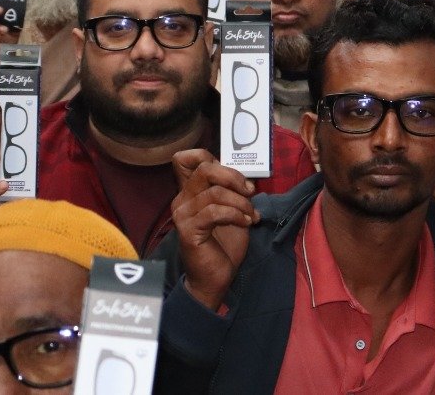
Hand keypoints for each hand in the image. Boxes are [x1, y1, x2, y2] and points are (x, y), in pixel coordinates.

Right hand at [171, 149, 258, 310]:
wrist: (215, 278)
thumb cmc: (224, 244)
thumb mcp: (233, 210)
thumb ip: (232, 191)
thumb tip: (247, 177)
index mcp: (191, 191)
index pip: (186, 159)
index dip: (210, 156)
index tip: (237, 177)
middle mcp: (182, 199)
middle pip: (205, 168)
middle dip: (233, 176)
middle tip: (250, 192)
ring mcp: (183, 214)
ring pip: (214, 192)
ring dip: (241, 202)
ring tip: (251, 215)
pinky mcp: (188, 230)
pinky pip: (214, 212)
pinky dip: (236, 214)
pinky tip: (246, 223)